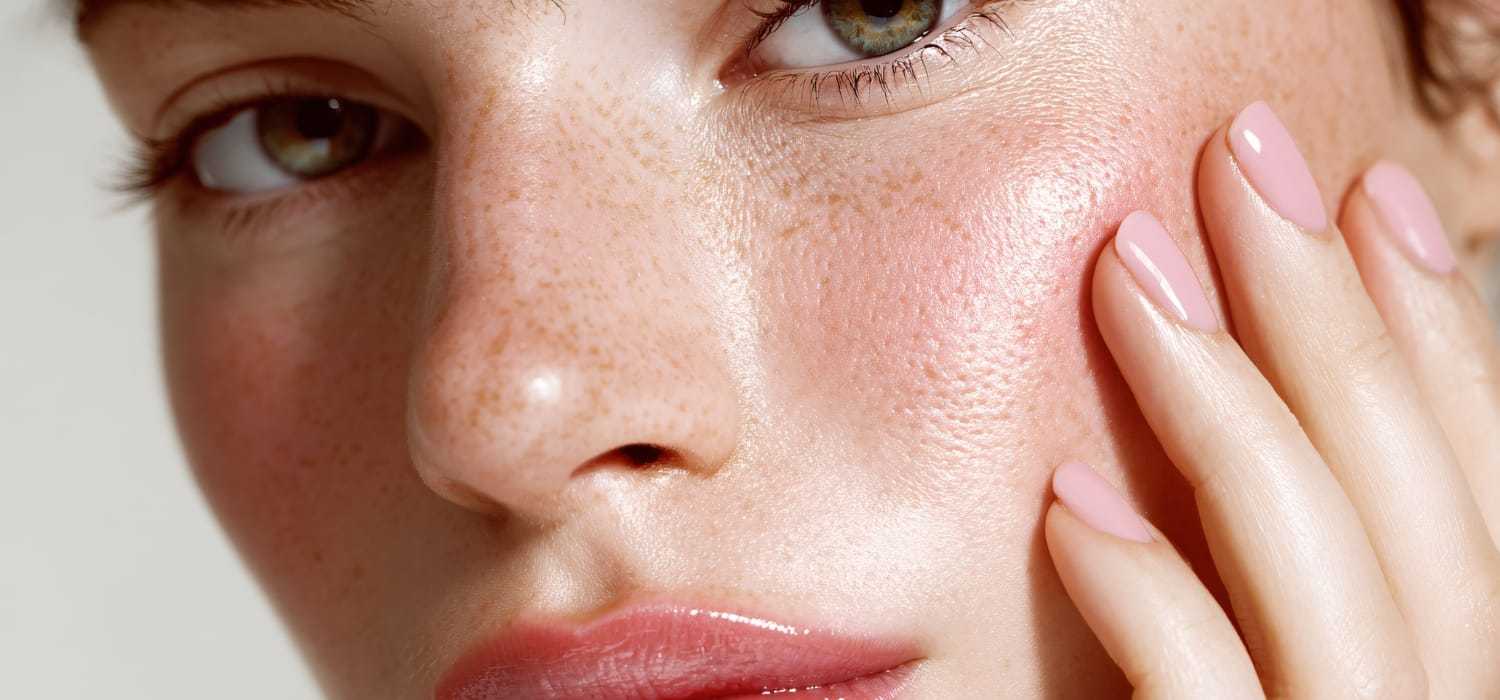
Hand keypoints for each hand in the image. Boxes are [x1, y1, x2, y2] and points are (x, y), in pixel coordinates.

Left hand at [1045, 101, 1499, 697]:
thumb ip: (1264, 564)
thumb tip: (1253, 372)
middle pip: (1412, 501)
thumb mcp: (1255, 652)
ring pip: (1328, 568)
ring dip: (1230, 397)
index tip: (1366, 187)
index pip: (1464, 491)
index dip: (1434, 331)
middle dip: (1331, 309)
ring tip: (1129, 264)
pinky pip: (1206, 696)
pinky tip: (1071, 504)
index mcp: (1434, 671)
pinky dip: (1151, 590)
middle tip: (1242, 154)